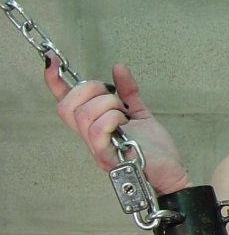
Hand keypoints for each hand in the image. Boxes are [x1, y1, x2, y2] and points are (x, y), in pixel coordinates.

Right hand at [44, 55, 190, 194]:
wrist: (171, 172)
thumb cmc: (155, 150)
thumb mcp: (140, 114)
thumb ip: (128, 92)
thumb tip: (118, 68)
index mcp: (95, 127)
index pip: (66, 104)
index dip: (56, 83)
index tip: (51, 62)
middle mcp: (91, 139)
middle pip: (66, 106)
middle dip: (89, 89)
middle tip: (114, 98)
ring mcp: (97, 149)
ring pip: (83, 115)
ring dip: (108, 105)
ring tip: (124, 114)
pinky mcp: (108, 157)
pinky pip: (97, 131)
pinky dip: (112, 118)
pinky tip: (125, 122)